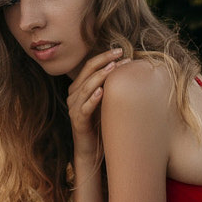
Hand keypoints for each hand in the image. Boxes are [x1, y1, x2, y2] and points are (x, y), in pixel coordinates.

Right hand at [67, 48, 123, 165]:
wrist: (90, 150)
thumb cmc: (99, 124)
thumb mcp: (104, 102)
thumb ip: (109, 87)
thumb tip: (127, 70)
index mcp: (78, 88)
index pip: (89, 66)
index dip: (103, 57)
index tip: (120, 51)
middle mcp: (73, 96)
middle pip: (87, 72)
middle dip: (104, 61)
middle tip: (120, 54)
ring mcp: (74, 108)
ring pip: (86, 87)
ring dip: (100, 76)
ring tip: (113, 68)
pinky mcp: (78, 121)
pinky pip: (85, 107)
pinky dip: (93, 98)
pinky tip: (101, 92)